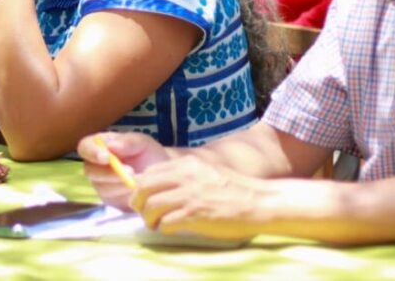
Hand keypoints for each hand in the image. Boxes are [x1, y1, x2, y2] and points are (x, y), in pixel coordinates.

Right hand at [78, 132, 170, 209]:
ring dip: (119, 185)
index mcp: (101, 145)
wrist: (160, 175)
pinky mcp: (109, 198)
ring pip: (100, 186)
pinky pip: (111, 199)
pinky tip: (136, 191)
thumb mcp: (143, 142)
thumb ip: (128, 142)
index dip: (92, 152)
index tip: (106, 157)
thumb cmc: (149, 154)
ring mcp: (101, 183)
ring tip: (138, 182)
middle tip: (131, 172)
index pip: (86, 147)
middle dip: (108, 173)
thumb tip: (110, 146)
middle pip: (90, 170)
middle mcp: (96, 164)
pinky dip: (123, 195)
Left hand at [130, 154, 272, 241]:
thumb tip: (157, 186)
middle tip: (144, 213)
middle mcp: (184, 176)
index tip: (142, 198)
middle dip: (138, 203)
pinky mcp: (194, 214)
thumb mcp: (203, 172)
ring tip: (156, 224)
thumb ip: (181, 175)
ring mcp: (189, 195)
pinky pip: (166, 222)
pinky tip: (170, 229)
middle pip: (143, 188)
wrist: (256, 201)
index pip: (148, 173)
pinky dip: (163, 228)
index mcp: (185, 164)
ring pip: (151, 206)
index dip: (140, 188)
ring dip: (149, 219)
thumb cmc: (231, 189)